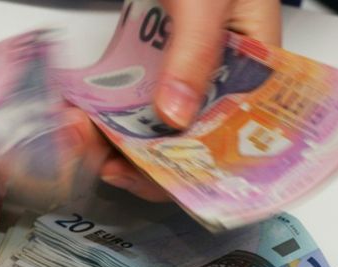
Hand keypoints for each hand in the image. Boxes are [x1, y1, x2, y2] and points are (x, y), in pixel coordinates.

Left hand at [89, 0, 282, 200]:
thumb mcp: (208, 1)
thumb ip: (195, 54)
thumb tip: (175, 116)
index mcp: (255, 69)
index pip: (233, 139)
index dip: (197, 169)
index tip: (154, 178)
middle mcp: (218, 79)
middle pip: (187, 144)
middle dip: (143, 160)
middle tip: (104, 163)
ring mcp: (182, 73)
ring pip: (152, 128)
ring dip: (116, 140)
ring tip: (83, 140)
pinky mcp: (151, 63)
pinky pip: (129, 101)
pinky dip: (105, 113)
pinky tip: (82, 119)